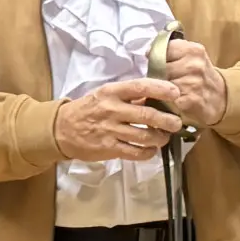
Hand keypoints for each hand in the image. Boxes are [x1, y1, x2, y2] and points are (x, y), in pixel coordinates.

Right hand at [53, 77, 182, 162]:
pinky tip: (152, 150)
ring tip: (165, 137)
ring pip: (144, 136)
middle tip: (176, 123)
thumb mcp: (105, 95)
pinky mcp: (109, 149)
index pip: (140, 87)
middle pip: (147, 115)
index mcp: (112, 92)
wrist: (63, 129)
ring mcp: (110, 131)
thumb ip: (129, 96)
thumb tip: (156, 96)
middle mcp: (112, 110)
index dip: (161, 89)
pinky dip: (148, 153)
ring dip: (160, 138)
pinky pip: (135, 153)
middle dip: (167, 120)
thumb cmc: (89, 109)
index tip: (176, 93)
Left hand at [153, 36, 229, 127]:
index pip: (163, 49)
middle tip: (163, 79)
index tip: (158, 62)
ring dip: (159, 88)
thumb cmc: (199, 75)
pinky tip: (170, 100)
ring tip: (167, 90)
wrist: (220, 97)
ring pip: (161, 83)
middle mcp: (194, 65)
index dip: (157, 57)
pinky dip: (164, 100)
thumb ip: (173, 50)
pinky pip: (166, 98)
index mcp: (194, 50)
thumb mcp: (192, 56)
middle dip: (156, 74)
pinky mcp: (189, 100)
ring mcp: (192, 83)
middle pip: (159, 67)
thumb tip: (148, 52)